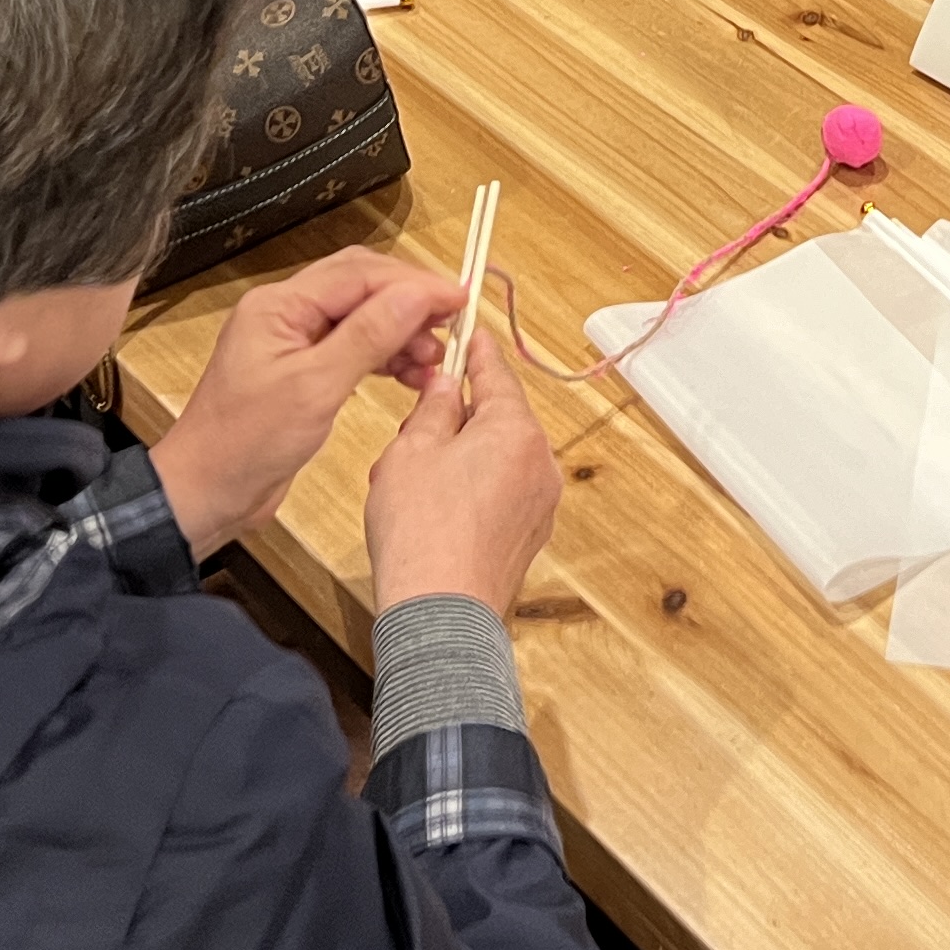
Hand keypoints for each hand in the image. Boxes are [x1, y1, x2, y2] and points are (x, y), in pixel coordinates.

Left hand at [153, 245, 461, 555]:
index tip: (459, 299)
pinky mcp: (301, 374)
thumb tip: (417, 294)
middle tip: (452, 324)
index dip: (414, 283)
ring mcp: (293, 344)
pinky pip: (352, 349)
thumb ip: (368, 337)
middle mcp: (285, 314)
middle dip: (409, 302)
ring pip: (360, 318)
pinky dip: (384, 357)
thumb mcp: (314, 388)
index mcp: (279, 306)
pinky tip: (410, 374)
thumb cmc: (246, 444)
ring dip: (400, 332)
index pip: (359, 275)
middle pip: (361, 288)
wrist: (205, 496)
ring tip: (434, 359)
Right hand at [364, 336, 561, 618]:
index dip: (474, 351)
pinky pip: (501, 492)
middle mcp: (540, 462)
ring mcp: (539, 503)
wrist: (439, 615)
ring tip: (413, 480)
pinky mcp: (529, 535)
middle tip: (412, 431)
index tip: (467, 334)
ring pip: (497, 456)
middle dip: (456, 417)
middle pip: (497, 417)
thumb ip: (432, 408)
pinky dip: (472, 489)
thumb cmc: (421, 534)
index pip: (495, 372)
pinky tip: (434, 510)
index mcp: (516, 430)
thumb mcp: (410, 450)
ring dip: (460, 456)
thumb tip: (444, 387)